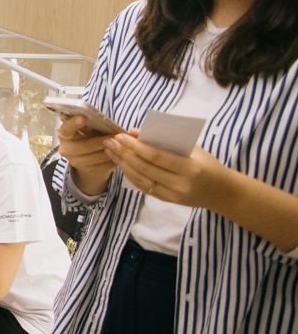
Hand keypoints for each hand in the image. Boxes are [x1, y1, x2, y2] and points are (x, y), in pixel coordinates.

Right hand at [57, 115, 115, 195]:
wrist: (88, 154)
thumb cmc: (89, 135)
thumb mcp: (89, 127)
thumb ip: (96, 123)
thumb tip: (117, 124)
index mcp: (64, 134)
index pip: (66, 129)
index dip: (73, 124)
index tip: (84, 118)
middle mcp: (66, 149)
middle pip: (82, 146)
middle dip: (99, 141)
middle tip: (114, 136)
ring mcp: (75, 162)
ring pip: (94, 158)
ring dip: (109, 151)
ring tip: (120, 145)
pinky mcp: (87, 171)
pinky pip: (102, 167)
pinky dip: (112, 160)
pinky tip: (119, 154)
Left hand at [102, 131, 227, 208]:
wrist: (223, 192)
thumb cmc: (208, 164)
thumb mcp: (193, 149)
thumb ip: (166, 141)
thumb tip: (136, 132)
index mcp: (189, 167)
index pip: (156, 156)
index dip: (136, 146)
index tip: (121, 136)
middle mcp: (179, 183)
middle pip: (145, 168)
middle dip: (124, 154)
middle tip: (110, 142)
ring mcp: (172, 195)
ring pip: (141, 179)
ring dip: (123, 164)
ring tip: (111, 151)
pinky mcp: (167, 201)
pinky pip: (144, 187)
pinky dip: (130, 175)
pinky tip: (121, 164)